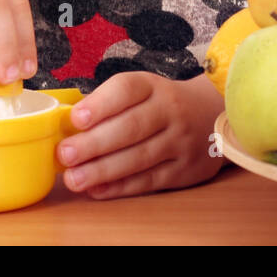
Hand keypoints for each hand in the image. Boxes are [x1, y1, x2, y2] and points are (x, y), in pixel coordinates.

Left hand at [57, 71, 225, 198]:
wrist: (211, 113)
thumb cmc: (161, 103)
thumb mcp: (142, 90)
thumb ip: (109, 104)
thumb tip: (66, 127)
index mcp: (153, 87)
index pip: (127, 89)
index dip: (101, 104)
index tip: (76, 118)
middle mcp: (170, 111)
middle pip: (131, 127)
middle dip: (95, 143)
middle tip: (65, 154)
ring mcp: (180, 141)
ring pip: (139, 157)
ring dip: (103, 170)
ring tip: (74, 178)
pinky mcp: (185, 169)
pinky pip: (149, 180)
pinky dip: (121, 187)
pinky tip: (97, 189)